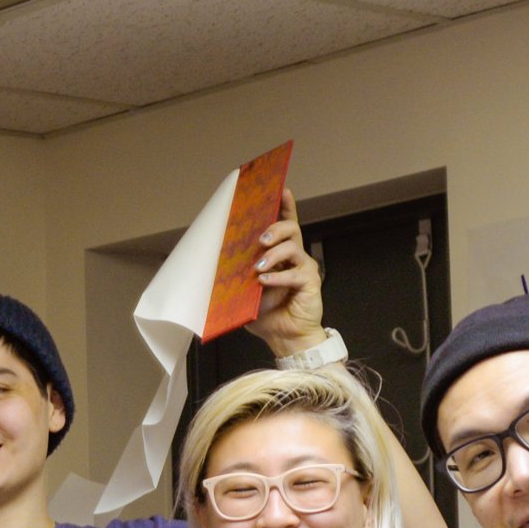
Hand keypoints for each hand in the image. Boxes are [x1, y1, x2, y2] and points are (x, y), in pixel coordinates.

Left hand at [248, 189, 325, 359]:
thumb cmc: (267, 313)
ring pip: (293, 248)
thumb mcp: (246, 290)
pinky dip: (278, 278)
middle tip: (260, 239)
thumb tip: (217, 262)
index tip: (280, 189)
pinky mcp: (310, 283)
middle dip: (275, 228)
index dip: (285, 206)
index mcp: (281, 255)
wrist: (284, 337)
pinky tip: (265, 282)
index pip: (285, 224)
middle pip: (291, 229)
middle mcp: (295, 257)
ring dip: (273, 255)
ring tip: (258, 268)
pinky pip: (296, 274)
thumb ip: (239, 274)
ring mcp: (304, 268)